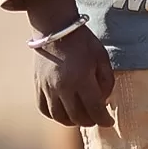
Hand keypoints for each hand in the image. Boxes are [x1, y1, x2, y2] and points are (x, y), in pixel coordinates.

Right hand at [21, 0, 115, 126]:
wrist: (55, 27)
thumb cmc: (82, 41)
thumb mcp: (102, 57)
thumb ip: (106, 81)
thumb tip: (103, 100)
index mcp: (81, 79)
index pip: (95, 109)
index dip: (104, 119)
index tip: (109, 121)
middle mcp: (63, 87)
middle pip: (77, 117)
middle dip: (90, 121)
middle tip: (96, 117)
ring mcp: (48, 87)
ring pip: (59, 117)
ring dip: (72, 121)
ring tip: (80, 116)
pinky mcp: (38, 85)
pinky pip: (44, 108)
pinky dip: (55, 115)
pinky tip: (63, 111)